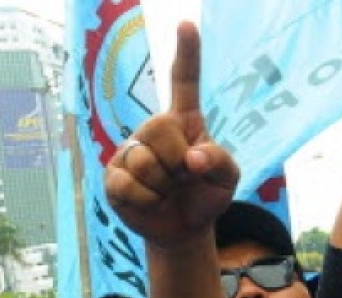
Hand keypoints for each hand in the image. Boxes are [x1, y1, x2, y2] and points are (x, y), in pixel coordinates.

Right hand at [104, 21, 238, 249]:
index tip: (186, 24)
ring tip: (167, 192)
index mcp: (185, 121)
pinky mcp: (113, 177)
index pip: (185, 82)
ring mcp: (130, 152)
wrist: (184, 229)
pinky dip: (146, 201)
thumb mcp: (228, 179)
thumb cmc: (206, 195)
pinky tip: (151, 203)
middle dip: (177, 160)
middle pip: (158, 127)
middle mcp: (153, 130)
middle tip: (183, 177)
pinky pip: (127, 185)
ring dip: (163, 186)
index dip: (187, 53)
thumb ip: (220, 162)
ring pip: (143, 161)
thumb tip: (192, 158)